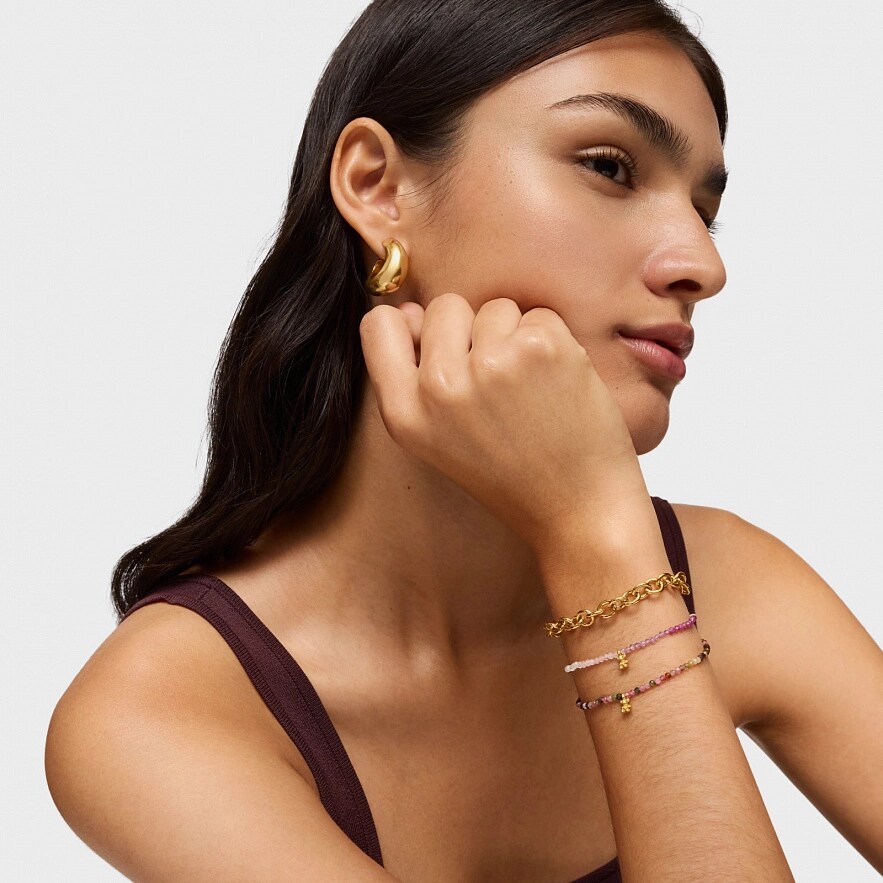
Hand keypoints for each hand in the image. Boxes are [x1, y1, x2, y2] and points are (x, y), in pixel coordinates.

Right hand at [359, 293, 650, 553]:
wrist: (579, 511)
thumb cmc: (512, 476)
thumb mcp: (438, 442)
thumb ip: (415, 378)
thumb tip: (411, 311)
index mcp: (405, 413)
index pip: (379, 325)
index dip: (411, 327)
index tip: (440, 350)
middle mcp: (439, 387)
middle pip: (444, 307)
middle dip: (473, 333)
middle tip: (498, 389)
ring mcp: (490, 364)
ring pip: (495, 309)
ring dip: (515, 339)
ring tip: (531, 393)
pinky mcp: (539, 349)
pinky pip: (539, 316)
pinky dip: (553, 344)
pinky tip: (558, 387)